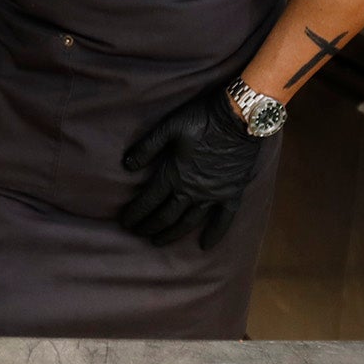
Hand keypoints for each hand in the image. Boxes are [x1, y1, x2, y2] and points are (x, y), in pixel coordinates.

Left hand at [120, 83, 265, 248]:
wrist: (238, 118)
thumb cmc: (201, 119)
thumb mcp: (169, 127)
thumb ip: (147, 148)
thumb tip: (127, 165)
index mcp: (173, 175)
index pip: (148, 201)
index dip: (135, 213)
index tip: (125, 222)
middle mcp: (191, 191)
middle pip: (166, 216)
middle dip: (149, 226)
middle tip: (138, 233)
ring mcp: (213, 195)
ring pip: (189, 222)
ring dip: (172, 234)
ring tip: (159, 242)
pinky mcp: (232, 194)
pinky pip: (223, 220)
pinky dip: (214, 234)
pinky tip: (205, 246)